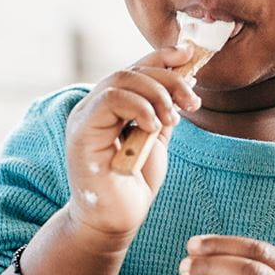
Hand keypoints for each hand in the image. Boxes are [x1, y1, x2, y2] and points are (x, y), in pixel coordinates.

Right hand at [64, 43, 200, 253]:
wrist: (116, 219)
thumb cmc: (134, 181)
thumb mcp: (156, 136)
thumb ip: (164, 108)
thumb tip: (185, 77)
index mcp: (111, 104)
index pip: (135, 68)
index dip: (161, 56)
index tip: (188, 54)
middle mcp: (94, 106)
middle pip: (131, 71)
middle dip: (168, 80)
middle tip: (192, 102)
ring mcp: (84, 117)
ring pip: (121, 79)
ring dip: (156, 94)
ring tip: (173, 120)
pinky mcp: (82, 133)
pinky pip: (110, 101)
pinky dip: (139, 108)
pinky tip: (154, 127)